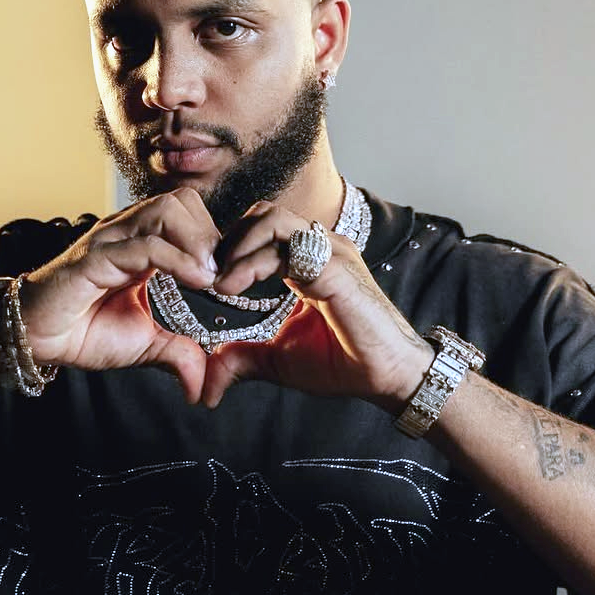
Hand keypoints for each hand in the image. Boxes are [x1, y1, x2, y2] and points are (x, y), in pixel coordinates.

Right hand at [14, 190, 221, 403]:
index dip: (215, 240)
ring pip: (166, 210)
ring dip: (197, 242)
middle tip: (221, 276)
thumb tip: (203, 385)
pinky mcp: (95, 258)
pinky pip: (144, 246)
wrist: (36, 339)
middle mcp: (127, 233)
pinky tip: (195, 282)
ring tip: (209, 279)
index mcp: (142, 243)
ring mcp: (110, 241)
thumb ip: (177, 355)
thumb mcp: (145, 346)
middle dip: (210, 234)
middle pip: (182, 200)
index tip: (228, 278)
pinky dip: (178, 261)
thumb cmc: (84, 332)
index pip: (189, 215)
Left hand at [199, 202, 433, 410]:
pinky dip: (251, 264)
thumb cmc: (343, 363)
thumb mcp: (279, 360)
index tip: (209, 282)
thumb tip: (208, 381)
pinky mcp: (334, 268)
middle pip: (262, 213)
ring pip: (270, 219)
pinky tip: (233, 289)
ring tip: (221, 282)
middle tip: (209, 276)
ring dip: (237, 246)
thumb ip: (243, 359)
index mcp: (309, 261)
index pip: (262, 229)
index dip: (230, 250)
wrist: (386, 376)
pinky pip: (285, 248)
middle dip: (228, 240)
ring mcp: (329, 253)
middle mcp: (319, 248)